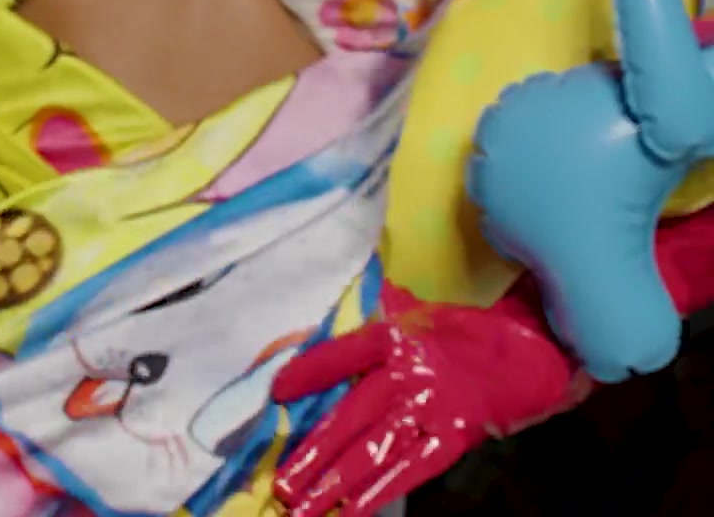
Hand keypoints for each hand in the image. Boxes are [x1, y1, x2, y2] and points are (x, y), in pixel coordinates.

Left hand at [270, 281, 585, 515]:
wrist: (540, 341)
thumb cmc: (478, 330)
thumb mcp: (427, 318)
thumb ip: (392, 328)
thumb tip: (355, 329)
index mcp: (399, 334)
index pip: (344, 354)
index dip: (310, 371)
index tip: (276, 392)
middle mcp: (409, 367)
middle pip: (352, 413)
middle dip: (315, 451)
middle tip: (283, 484)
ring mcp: (433, 401)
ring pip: (376, 444)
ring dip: (338, 477)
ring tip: (306, 504)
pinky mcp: (457, 430)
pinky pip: (415, 463)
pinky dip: (385, 487)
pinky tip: (358, 508)